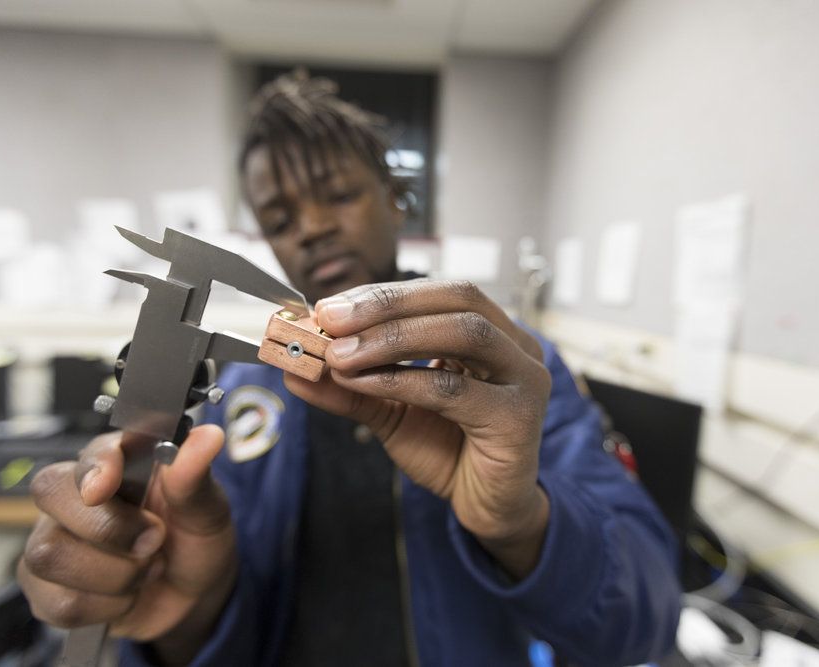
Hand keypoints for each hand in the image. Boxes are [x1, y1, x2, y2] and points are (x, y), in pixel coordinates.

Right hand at [17, 426, 235, 658]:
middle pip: (51, 494)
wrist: (193, 596)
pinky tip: (127, 596)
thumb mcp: (207, 509)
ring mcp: (54, 542)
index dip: (96, 466)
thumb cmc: (193, 539)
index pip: (88, 453)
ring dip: (115, 573)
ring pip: (49, 555)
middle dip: (109, 527)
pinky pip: (59, 603)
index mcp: (117, 463)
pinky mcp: (48, 591)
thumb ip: (195, 478)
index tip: (107, 485)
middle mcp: (75, 497)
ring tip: (147, 569)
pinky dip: (106, 607)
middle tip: (155, 540)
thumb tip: (208, 437)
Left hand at [283, 279, 552, 576]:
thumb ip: (350, 387)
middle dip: (388, 305)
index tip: (329, 307)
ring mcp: (524, 378)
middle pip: (457, 299)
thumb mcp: (390, 411)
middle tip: (330, 319)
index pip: (438, 293)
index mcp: (493, 333)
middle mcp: (517, 347)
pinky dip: (400, 380)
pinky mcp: (518, 417)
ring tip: (340, 354)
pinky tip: (360, 382)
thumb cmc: (448, 451)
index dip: (383, 294)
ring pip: (462, 333)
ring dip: (393, 337)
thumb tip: (293, 368)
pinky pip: (453, 388)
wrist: (487, 509)